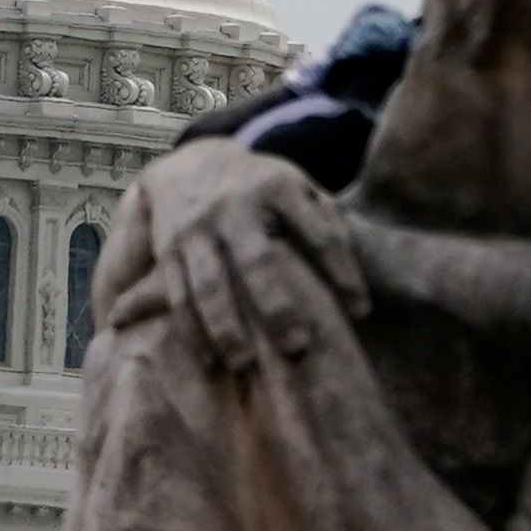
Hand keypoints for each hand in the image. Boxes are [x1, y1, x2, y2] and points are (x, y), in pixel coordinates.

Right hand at [148, 155, 353, 383]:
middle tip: (299, 347)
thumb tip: (354, 276)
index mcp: (276, 187)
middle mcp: (233, 206)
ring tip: (246, 364)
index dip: (342, 272)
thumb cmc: (260, 188)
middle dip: (276, 307)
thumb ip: (326, 220)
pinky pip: (178, 296)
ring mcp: (196, 229)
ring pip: (209, 285)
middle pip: (256, 262)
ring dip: (226, 328)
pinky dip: (193, 332)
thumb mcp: (296, 186)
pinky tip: (212, 362)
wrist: (188, 165)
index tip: (361, 311)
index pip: (318, 233)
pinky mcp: (168, 250)